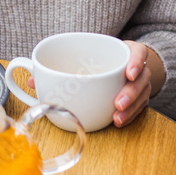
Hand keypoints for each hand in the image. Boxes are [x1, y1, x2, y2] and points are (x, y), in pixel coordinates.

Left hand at [28, 41, 163, 129]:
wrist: (123, 63)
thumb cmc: (98, 59)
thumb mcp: (84, 55)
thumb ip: (60, 64)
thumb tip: (33, 79)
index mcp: (125, 52)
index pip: (138, 52)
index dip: (135, 62)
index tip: (128, 73)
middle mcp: (136, 68)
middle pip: (141, 79)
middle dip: (130, 92)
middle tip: (117, 103)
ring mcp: (140, 84)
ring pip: (142, 96)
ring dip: (130, 108)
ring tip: (116, 118)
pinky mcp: (139, 98)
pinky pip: (139, 108)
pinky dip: (130, 115)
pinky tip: (119, 122)